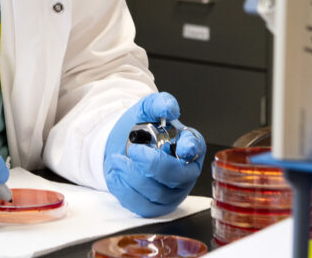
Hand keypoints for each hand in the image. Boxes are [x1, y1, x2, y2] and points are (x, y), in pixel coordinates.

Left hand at [103, 92, 205, 216]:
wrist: (121, 146)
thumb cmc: (140, 129)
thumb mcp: (147, 109)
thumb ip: (159, 104)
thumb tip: (170, 109)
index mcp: (189, 145)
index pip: (195, 148)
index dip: (190, 149)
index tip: (183, 148)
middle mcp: (185, 171)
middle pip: (177, 176)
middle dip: (153, 164)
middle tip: (133, 150)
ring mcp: (172, 192)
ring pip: (157, 193)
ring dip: (133, 175)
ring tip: (118, 159)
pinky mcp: (155, 207)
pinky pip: (142, 206)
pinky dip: (125, 190)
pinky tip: (116, 174)